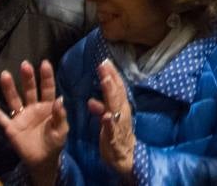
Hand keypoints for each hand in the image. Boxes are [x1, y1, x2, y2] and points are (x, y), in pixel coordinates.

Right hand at [0, 60, 67, 185]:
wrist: (42, 159)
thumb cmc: (54, 142)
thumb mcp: (61, 129)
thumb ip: (60, 115)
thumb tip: (59, 99)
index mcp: (47, 106)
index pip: (47, 88)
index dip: (46, 76)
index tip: (45, 63)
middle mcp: (33, 107)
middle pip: (29, 90)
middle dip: (28, 78)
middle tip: (25, 64)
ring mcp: (21, 116)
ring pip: (14, 99)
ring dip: (9, 88)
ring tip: (4, 75)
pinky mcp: (11, 127)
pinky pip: (0, 118)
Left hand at [86, 60, 136, 180]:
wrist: (125, 156)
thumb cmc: (116, 135)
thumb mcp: (108, 119)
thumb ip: (101, 108)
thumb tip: (92, 100)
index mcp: (121, 106)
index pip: (117, 87)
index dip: (112, 74)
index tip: (105, 61)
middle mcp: (122, 111)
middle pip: (117, 92)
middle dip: (110, 78)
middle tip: (103, 64)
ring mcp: (119, 123)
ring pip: (116, 105)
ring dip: (111, 93)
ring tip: (105, 80)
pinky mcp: (115, 136)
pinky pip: (112, 128)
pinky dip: (109, 121)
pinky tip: (105, 115)